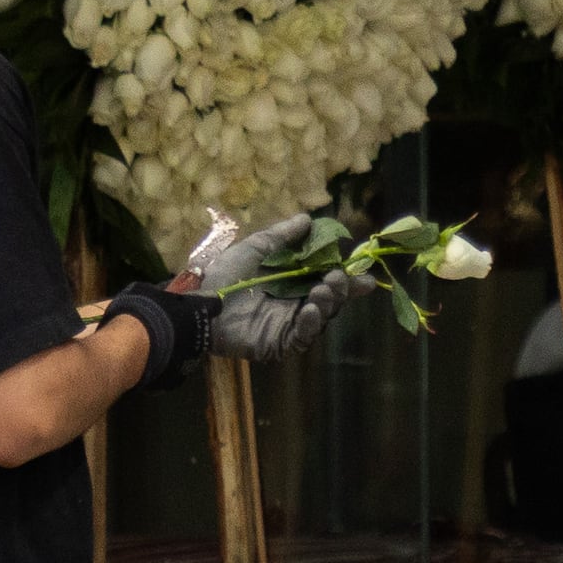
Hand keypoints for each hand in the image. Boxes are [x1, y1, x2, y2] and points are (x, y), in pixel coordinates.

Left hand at [199, 212, 367, 362]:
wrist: (199, 301)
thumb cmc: (224, 273)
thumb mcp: (255, 248)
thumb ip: (281, 236)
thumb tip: (308, 219)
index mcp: (291, 282)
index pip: (326, 280)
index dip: (346, 279)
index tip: (363, 274)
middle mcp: (293, 304)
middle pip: (329, 300)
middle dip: (339, 290)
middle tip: (336, 278)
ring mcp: (286, 325)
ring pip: (320, 318)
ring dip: (327, 304)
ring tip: (321, 290)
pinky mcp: (277, 343)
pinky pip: (301, 338)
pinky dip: (310, 325)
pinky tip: (310, 310)